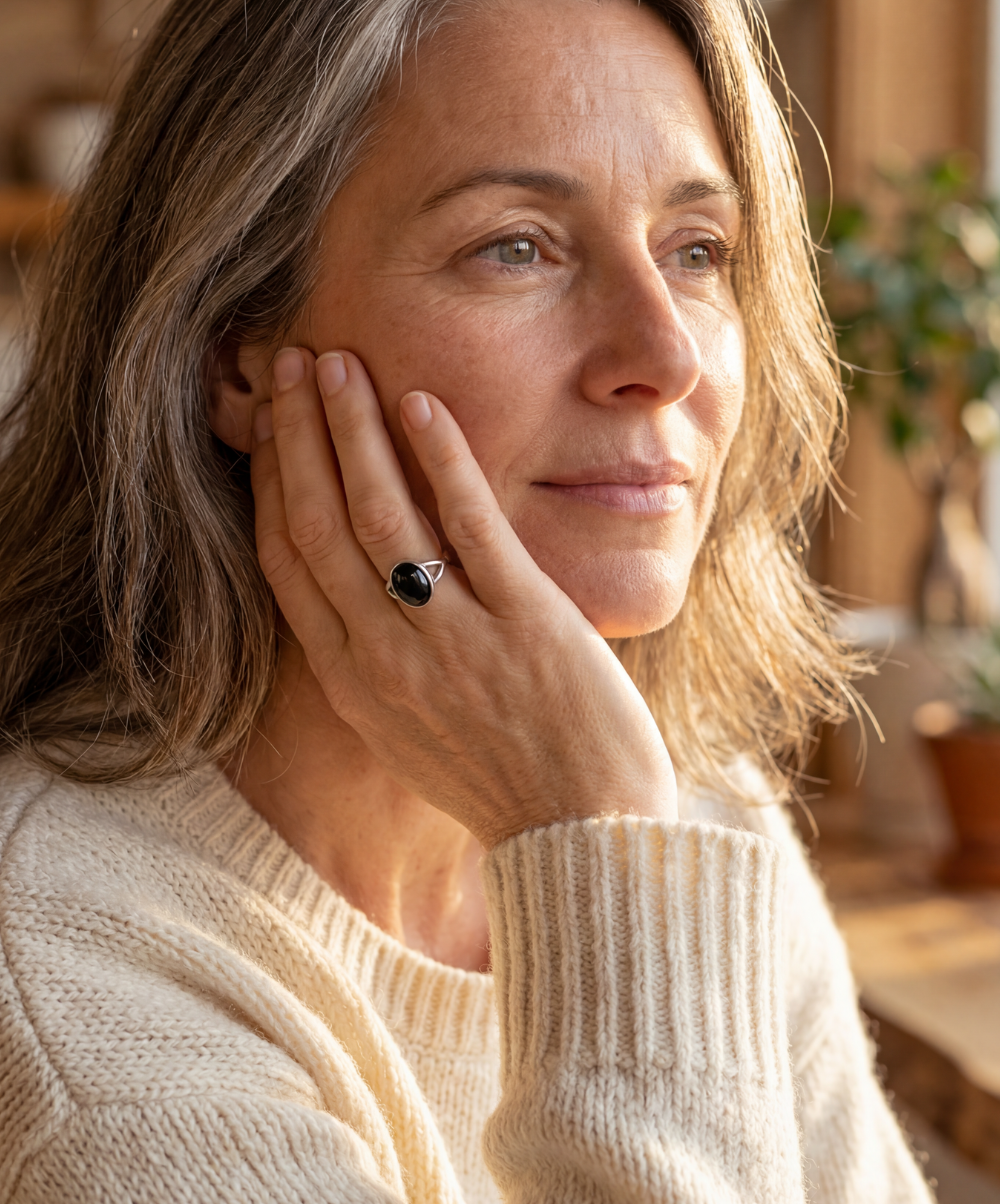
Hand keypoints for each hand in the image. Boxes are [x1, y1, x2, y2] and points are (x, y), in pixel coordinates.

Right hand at [250, 347, 676, 848]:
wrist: (588, 842)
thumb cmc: (507, 784)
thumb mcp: (411, 734)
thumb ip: (376, 664)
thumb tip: (359, 594)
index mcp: (354, 686)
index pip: (287, 564)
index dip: (271, 484)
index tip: (270, 424)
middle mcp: (387, 661)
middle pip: (319, 525)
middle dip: (299, 436)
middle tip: (290, 363)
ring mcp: (454, 641)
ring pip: (379, 515)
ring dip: (351, 429)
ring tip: (337, 361)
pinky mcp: (525, 624)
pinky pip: (469, 526)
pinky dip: (439, 457)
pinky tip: (420, 400)